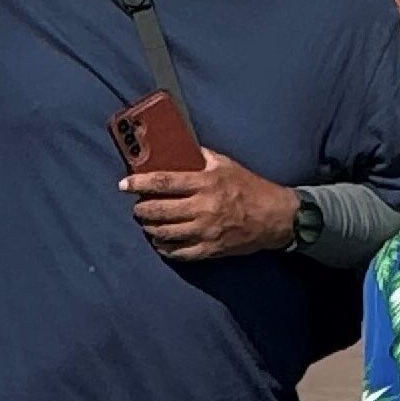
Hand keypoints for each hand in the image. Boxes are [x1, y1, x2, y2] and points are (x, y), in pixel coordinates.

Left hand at [123, 150, 299, 261]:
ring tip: (147, 223)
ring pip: (165, 233)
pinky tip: (160, 242)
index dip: (139, 183)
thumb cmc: (250, 187)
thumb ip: (201, 157)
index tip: (124, 184)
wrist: (275, 217)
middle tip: (137, 207)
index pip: (163, 182)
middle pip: (159, 210)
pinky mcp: (210, 249)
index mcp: (205, 183)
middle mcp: (203, 208)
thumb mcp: (226, 164)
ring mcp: (205, 231)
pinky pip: (179, 252)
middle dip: (141, 209)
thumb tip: (178, 148)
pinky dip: (165, 248)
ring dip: (150, 228)